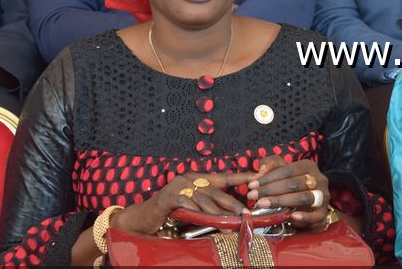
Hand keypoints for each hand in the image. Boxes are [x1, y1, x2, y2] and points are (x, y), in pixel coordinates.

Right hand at [111, 171, 260, 235]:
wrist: (144, 217)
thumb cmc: (171, 212)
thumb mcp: (193, 206)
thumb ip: (209, 205)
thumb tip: (232, 213)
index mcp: (198, 178)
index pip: (224, 177)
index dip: (241, 178)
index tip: (257, 178)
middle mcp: (190, 178)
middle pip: (217, 191)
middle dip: (233, 203)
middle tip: (245, 213)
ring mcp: (179, 186)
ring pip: (204, 200)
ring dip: (218, 213)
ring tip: (230, 223)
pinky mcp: (169, 197)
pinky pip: (188, 205)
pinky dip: (198, 213)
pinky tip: (205, 219)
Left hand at [247, 156, 329, 230]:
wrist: (306, 201)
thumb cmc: (289, 183)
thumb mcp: (280, 169)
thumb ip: (270, 164)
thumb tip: (262, 170)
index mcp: (308, 166)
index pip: (288, 170)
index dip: (269, 178)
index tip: (252, 185)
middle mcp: (319, 179)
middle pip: (295, 184)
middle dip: (271, 190)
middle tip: (253, 196)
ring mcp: (323, 196)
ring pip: (303, 198)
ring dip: (281, 202)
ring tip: (263, 205)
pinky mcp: (323, 212)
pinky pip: (316, 216)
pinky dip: (304, 217)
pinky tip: (291, 217)